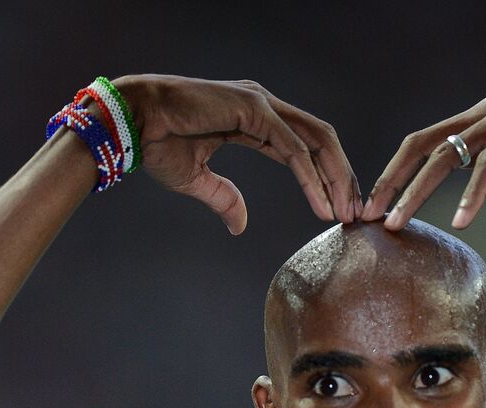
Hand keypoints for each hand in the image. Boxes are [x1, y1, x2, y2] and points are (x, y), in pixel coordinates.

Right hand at [113, 74, 360, 233]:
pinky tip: (322, 205)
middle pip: (321, 141)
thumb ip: (224, 198)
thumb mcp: (198, 179)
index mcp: (255, 118)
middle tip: (354, 213)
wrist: (132, 120)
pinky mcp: (254, 110)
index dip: (325, 177)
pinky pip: (293, 149)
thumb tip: (241, 225)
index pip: (305, 147)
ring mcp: (261, 104)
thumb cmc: (157, 142)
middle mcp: (264, 107)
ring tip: (345, 212)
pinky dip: (312, 178)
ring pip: (316, 142)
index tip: (337, 209)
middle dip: (342, 177)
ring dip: (336, 178)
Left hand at [361, 92, 485, 229]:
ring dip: (417, 192)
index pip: (422, 143)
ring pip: (447, 154)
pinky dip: (472, 193)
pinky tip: (460, 220)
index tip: (373, 206)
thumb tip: (468, 179)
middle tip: (367, 216)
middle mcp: (485, 111)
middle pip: (421, 145)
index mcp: (479, 117)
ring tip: (398, 223)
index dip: (393, 173)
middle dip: (390, 182)